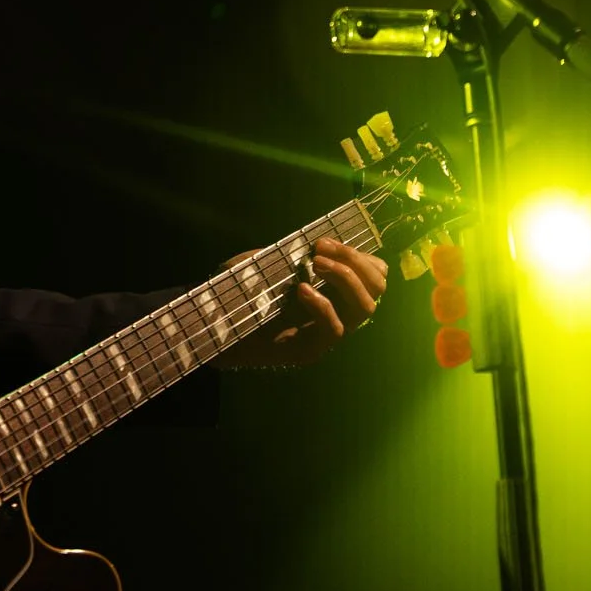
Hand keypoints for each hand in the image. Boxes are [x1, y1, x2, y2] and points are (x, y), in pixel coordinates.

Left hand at [217, 237, 386, 369]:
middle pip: (378, 286)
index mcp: (333, 290)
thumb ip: (287, 253)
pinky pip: (335, 329)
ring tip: (315, 265)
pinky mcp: (311, 350)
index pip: (374, 272)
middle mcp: (338, 312)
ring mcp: (326, 334)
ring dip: (345, 279)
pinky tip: (301, 290)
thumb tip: (307, 241)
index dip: (358, 253)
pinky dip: (322, 305)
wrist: (213, 327)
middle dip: (355, 261)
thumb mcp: (265, 263)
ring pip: (365, 308)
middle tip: (320, 250)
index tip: (323, 240)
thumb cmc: (238, 293)